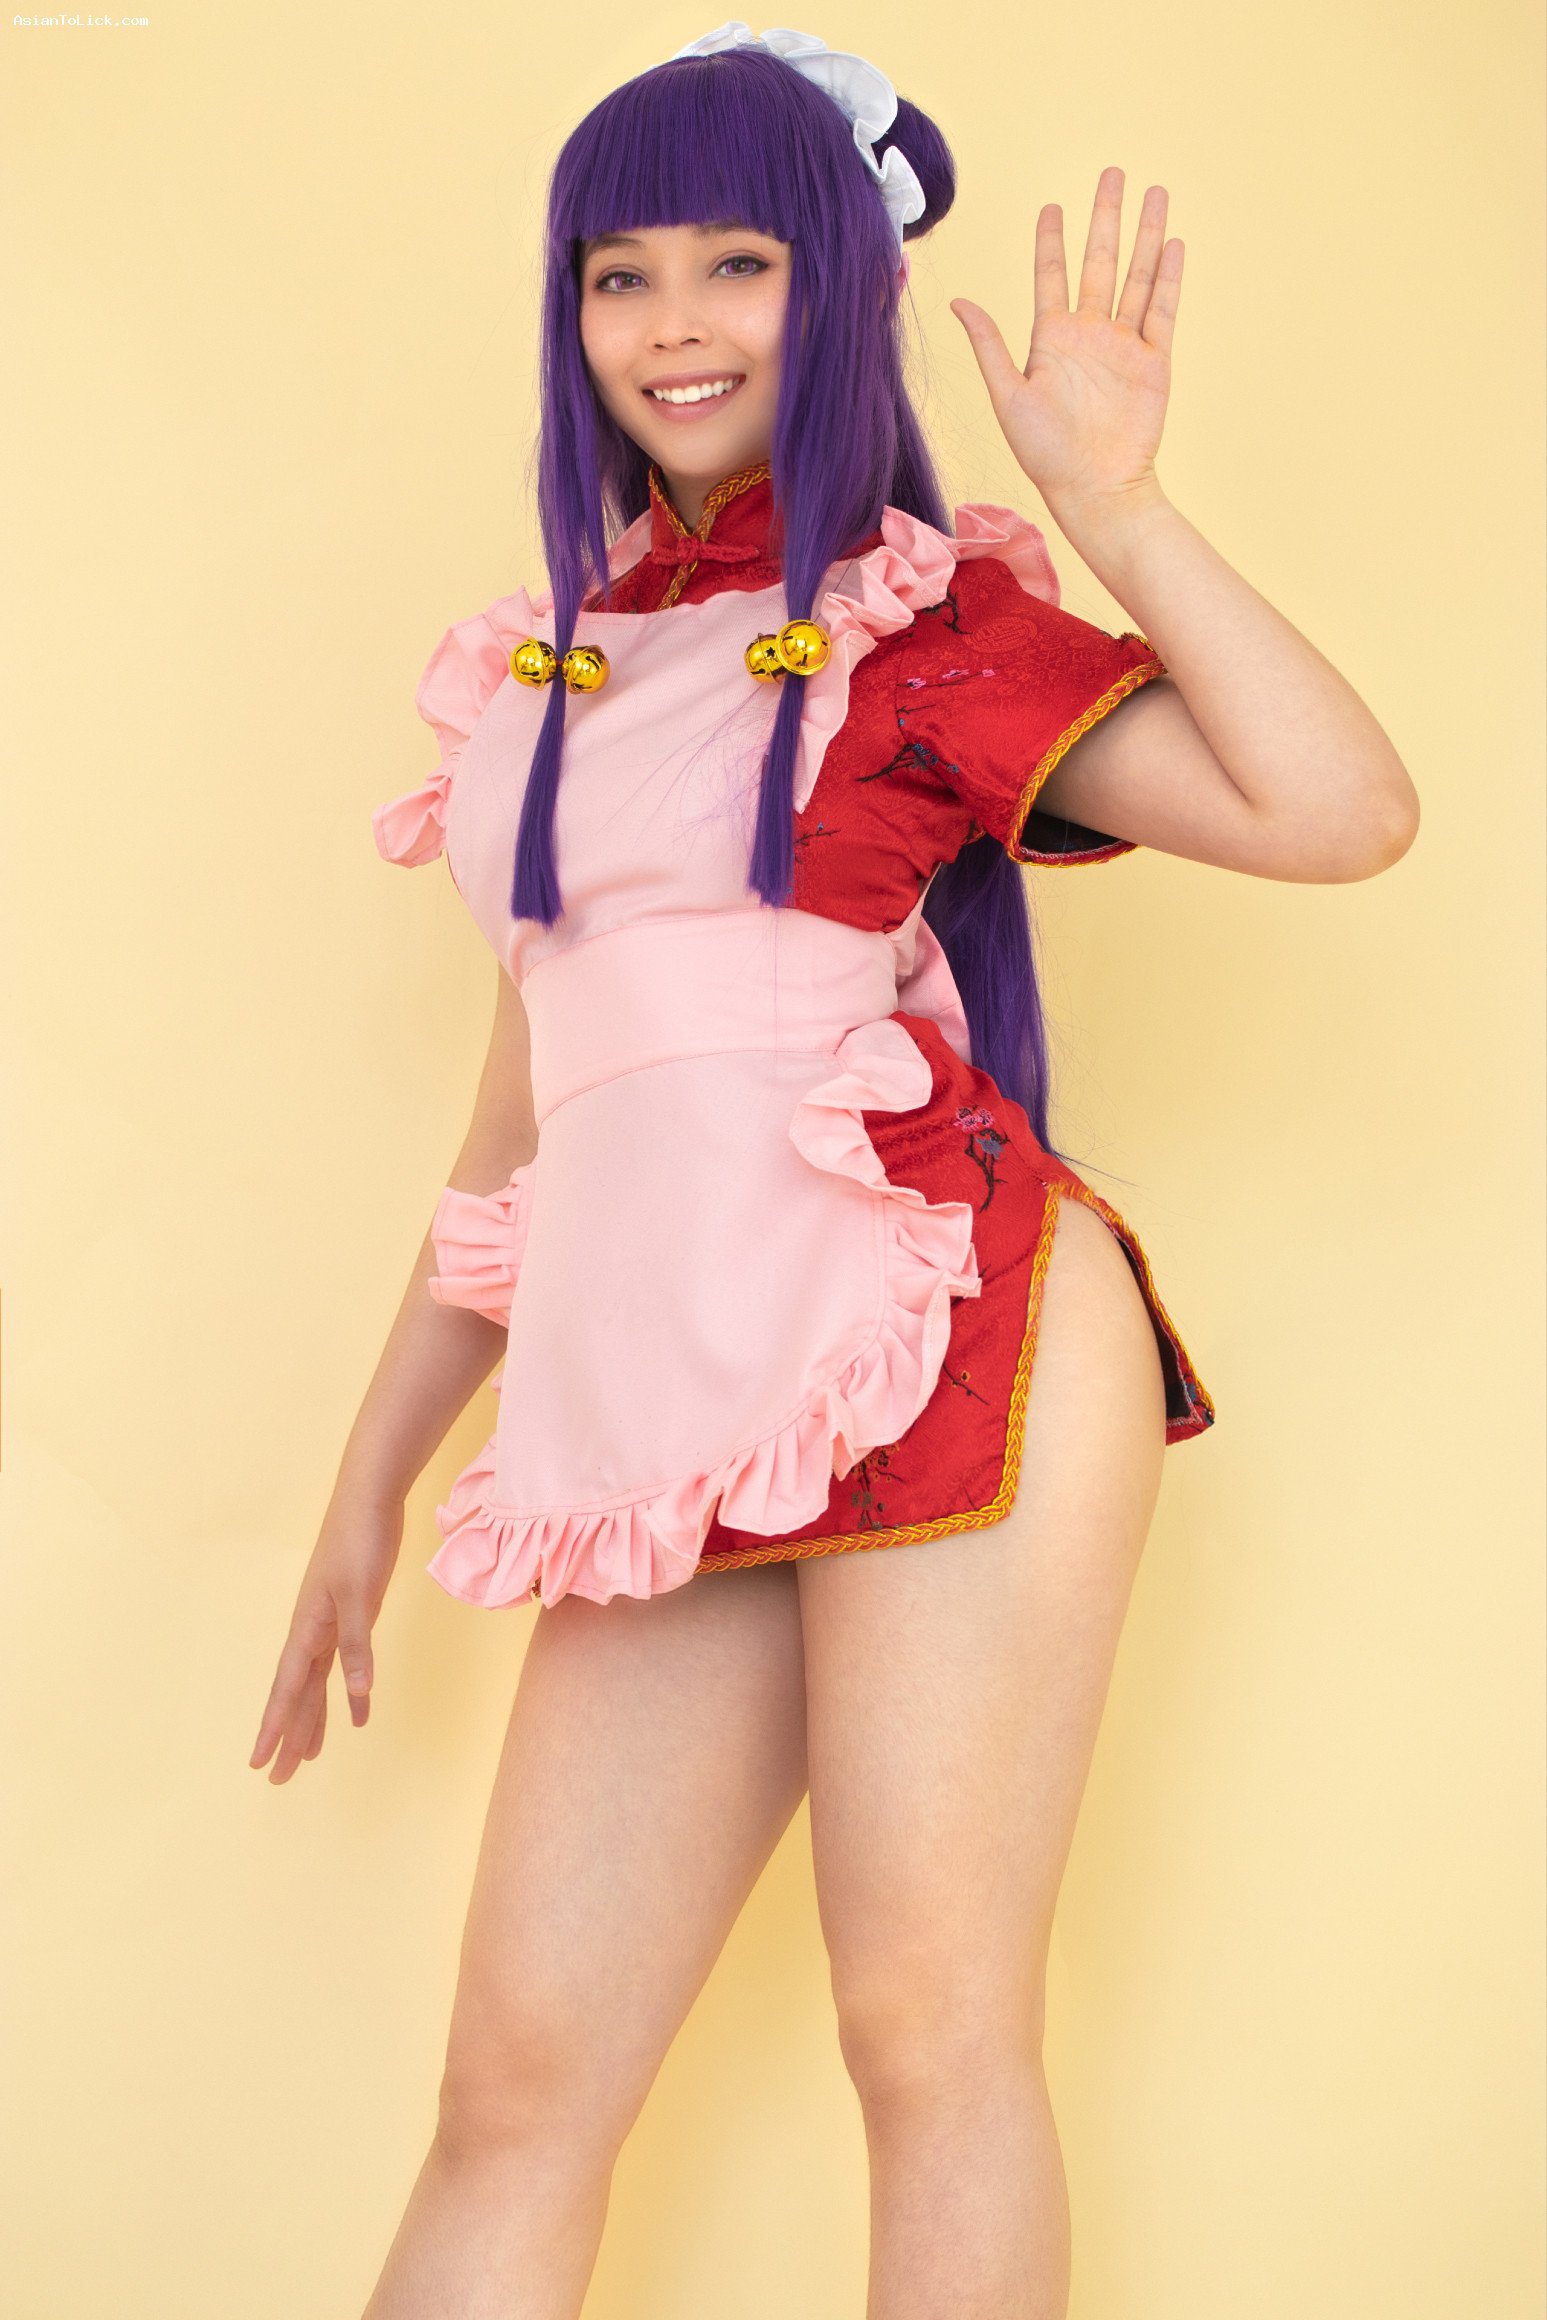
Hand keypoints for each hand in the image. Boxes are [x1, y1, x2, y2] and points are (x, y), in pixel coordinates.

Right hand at [248, 1491, 401, 1783]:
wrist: (370, 1498)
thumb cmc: (360, 1541)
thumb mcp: (361, 1595)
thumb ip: (357, 1645)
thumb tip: (357, 1694)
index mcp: (308, 1627)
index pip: (287, 1689)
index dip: (275, 1727)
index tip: (260, 1763)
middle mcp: (312, 1630)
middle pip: (296, 1694)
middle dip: (288, 1735)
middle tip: (279, 1779)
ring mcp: (330, 1622)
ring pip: (315, 1682)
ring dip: (312, 1719)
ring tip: (309, 1757)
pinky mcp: (350, 1612)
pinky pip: (341, 1662)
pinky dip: (347, 1689)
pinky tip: (355, 1711)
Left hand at [951, 167, 1181, 527]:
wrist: (1096, 490)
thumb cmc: (1045, 454)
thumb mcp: (1007, 395)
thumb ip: (988, 346)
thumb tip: (957, 301)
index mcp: (1051, 339)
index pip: (1051, 275)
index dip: (1051, 240)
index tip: (1052, 207)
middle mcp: (1089, 335)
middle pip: (1100, 261)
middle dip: (1106, 216)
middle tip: (1112, 173)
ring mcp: (1123, 347)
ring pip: (1138, 277)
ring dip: (1146, 235)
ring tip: (1154, 193)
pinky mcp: (1153, 363)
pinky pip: (1162, 312)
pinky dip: (1168, 278)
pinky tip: (1173, 244)